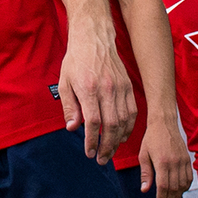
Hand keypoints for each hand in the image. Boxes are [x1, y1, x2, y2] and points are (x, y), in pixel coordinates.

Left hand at [58, 23, 135, 162]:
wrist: (93, 38)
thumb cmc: (75, 60)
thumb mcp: (64, 82)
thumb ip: (69, 106)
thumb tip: (72, 128)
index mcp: (89, 88)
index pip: (94, 122)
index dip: (92, 141)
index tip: (89, 152)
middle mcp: (107, 89)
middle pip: (111, 125)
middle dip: (106, 146)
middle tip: (101, 158)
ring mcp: (120, 87)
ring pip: (124, 121)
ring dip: (118, 140)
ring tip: (110, 151)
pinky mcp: (128, 86)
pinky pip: (132, 111)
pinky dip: (129, 127)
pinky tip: (122, 136)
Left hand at [138, 115, 192, 197]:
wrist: (164, 123)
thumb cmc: (151, 138)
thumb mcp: (143, 155)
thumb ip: (146, 174)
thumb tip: (145, 190)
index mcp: (162, 162)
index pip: (163, 187)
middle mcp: (174, 162)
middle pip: (174, 188)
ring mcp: (183, 161)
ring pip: (183, 185)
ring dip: (177, 196)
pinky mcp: (188, 159)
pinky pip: (189, 177)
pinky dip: (185, 187)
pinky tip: (178, 191)